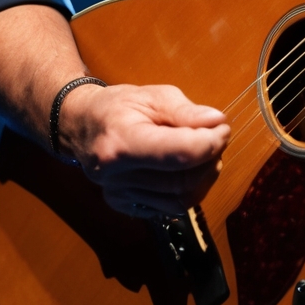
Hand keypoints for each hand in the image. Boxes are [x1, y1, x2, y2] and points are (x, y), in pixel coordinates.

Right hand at [57, 82, 230, 218]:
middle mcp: (116, 176)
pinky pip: (169, 208)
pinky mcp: (124, 206)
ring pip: (179, 201)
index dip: (210, 143)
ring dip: (203, 178)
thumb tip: (217, 122)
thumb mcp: (152, 96)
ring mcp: (118, 195)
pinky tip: (185, 169)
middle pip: (181, 182)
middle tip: (217, 138)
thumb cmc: (118, 106)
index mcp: (121, 142)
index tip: (223, 128)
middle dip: (210, 160)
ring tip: (204, 153)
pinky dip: (187, 190)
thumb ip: (185, 111)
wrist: (81, 125)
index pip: (178, 154)